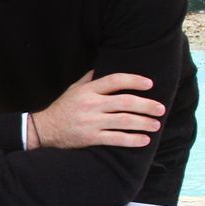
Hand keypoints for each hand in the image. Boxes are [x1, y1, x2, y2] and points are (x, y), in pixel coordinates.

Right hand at [31, 71, 163, 148]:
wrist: (44, 130)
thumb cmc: (62, 108)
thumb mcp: (73, 89)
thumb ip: (90, 78)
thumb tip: (105, 65)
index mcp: (88, 90)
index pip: (115, 80)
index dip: (134, 80)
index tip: (149, 84)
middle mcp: (91, 104)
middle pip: (125, 102)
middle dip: (146, 105)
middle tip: (160, 108)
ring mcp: (91, 122)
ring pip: (123, 121)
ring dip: (143, 122)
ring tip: (156, 124)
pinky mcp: (90, 138)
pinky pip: (115, 138)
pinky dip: (132, 139)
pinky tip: (144, 140)